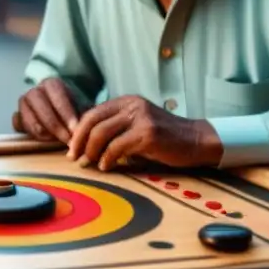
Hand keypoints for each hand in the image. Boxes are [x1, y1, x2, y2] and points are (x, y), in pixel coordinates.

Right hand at [12, 78, 80, 143]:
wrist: (62, 115)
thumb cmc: (75, 110)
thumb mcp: (83, 109)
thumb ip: (83, 117)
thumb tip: (83, 129)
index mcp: (51, 84)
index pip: (56, 92)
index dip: (65, 111)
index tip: (75, 128)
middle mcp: (35, 91)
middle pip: (39, 103)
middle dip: (53, 124)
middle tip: (66, 139)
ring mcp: (23, 104)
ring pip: (27, 115)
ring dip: (41, 131)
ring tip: (54, 141)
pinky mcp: (17, 118)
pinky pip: (17, 124)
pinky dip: (28, 132)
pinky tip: (41, 140)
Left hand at [67, 95, 222, 169]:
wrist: (196, 140)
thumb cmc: (164, 138)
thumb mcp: (137, 126)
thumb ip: (116, 128)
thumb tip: (85, 143)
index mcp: (126, 102)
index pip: (92, 113)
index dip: (78, 131)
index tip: (72, 147)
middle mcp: (132, 106)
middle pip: (93, 121)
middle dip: (79, 141)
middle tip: (74, 158)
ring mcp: (140, 118)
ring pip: (102, 133)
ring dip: (91, 151)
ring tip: (89, 164)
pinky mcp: (148, 134)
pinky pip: (117, 147)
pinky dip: (107, 159)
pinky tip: (106, 167)